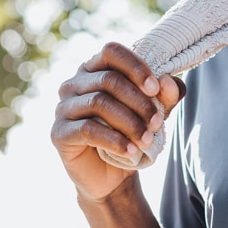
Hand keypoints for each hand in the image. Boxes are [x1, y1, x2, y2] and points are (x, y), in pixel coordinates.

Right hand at [51, 42, 184, 202]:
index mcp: (94, 69)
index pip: (111, 52)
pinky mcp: (59, 133)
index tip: (155, 89)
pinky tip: (131, 151)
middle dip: (138, 102)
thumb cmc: (130, 134)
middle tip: (157, 123)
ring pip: (99, 103)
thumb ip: (165, 95)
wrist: (111, 175)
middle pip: (108, 80)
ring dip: (129, 122)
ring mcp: (63, 107)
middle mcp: (73, 84)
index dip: (135, 66)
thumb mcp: (153, 113)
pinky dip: (114, 140)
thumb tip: (168, 81)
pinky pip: (87, 130)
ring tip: (147, 140)